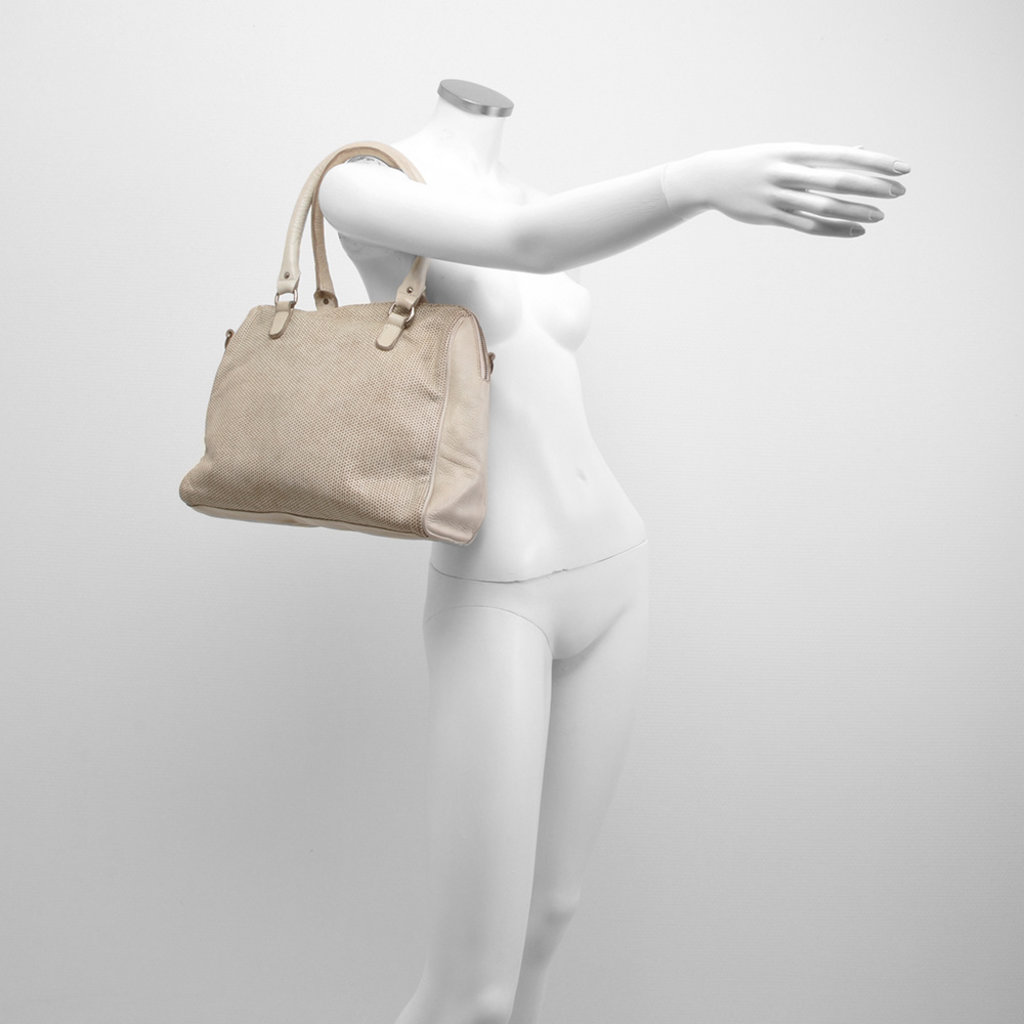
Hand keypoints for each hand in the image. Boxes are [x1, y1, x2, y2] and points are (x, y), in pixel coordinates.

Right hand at [674, 143, 909, 236]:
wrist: (712, 177)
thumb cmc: (757, 162)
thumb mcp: (788, 152)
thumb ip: (823, 156)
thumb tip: (861, 152)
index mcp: (795, 151)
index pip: (842, 156)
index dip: (874, 162)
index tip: (901, 167)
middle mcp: (788, 172)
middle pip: (836, 180)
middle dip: (870, 186)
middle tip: (899, 192)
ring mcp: (778, 196)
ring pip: (823, 206)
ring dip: (854, 211)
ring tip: (880, 216)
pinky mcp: (770, 216)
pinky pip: (807, 226)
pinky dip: (833, 229)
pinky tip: (855, 230)